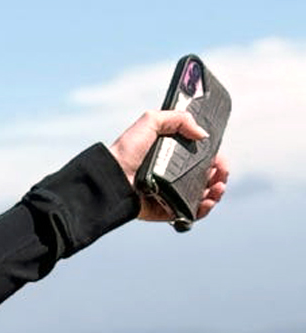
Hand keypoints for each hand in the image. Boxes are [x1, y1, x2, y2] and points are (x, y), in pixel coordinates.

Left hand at [108, 108, 230, 224]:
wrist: (111, 177)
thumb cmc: (126, 151)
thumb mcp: (150, 122)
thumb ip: (177, 118)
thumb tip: (202, 135)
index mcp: (172, 156)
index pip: (202, 159)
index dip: (215, 159)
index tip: (219, 160)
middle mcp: (173, 175)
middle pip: (207, 178)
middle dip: (220, 176)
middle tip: (221, 174)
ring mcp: (170, 194)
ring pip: (203, 196)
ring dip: (216, 191)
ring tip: (217, 188)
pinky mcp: (165, 210)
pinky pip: (190, 213)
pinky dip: (203, 209)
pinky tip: (208, 201)